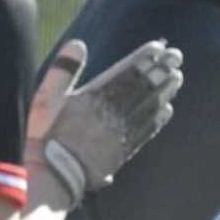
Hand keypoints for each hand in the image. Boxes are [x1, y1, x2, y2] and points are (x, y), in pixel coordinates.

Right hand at [32, 39, 182, 207]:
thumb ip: (62, 71)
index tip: (157, 47)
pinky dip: (158, 118)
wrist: (49, 176)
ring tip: (176, 77)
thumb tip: (78, 44)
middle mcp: (110, 114)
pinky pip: (145, 131)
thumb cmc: (44, 136)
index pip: (124, 74)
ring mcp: (119, 133)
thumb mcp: (44, 98)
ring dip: (164, 91)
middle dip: (159, 70)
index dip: (141, 60)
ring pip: (147, 107)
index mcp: (92, 98)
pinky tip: (166, 109)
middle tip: (176, 56)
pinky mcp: (121, 151)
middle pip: (141, 88)